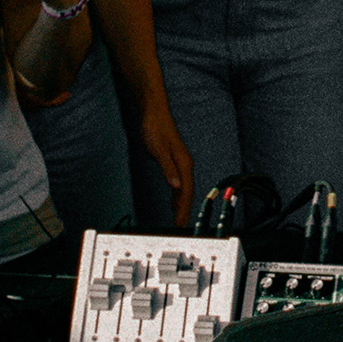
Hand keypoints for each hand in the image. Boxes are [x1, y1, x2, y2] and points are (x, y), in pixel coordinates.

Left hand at [139, 106, 194, 228]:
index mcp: (183, 163)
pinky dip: (177, 196)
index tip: (181, 224)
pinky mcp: (174, 162)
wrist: (154, 113)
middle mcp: (185, 164)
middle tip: (180, 228)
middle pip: (187, 192)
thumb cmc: (156, 129)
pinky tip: (174, 202)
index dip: (184, 209)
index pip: (186, 191)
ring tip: (178, 220)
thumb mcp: (159, 150)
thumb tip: (176, 186)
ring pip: (184, 189)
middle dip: (185, 211)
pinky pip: (179, 184)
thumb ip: (168, 169)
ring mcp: (180, 163)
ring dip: (182, 205)